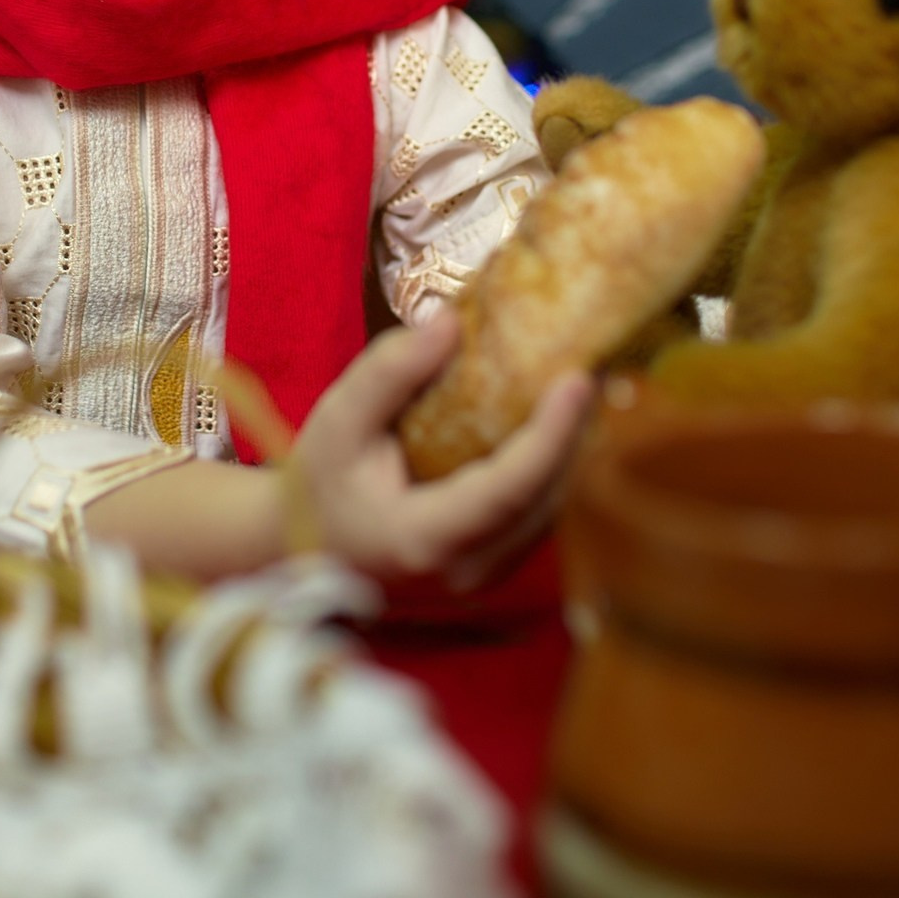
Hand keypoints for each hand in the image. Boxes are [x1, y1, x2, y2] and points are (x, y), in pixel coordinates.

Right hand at [293, 314, 595, 590]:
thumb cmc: (320, 483)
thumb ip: (388, 373)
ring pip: (551, 509)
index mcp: (424, 540)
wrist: (306, 545)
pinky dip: (554, 463)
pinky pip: (540, 511)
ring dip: (571, 447)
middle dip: (574, 433)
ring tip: (583, 383)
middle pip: (544, 500)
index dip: (551, 437)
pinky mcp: (495, 563)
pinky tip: (558, 418)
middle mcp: (465, 571)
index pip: (508, 491)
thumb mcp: (339, 420)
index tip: (578, 380)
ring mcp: (485, 576)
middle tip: (593, 362)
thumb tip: (450, 321)